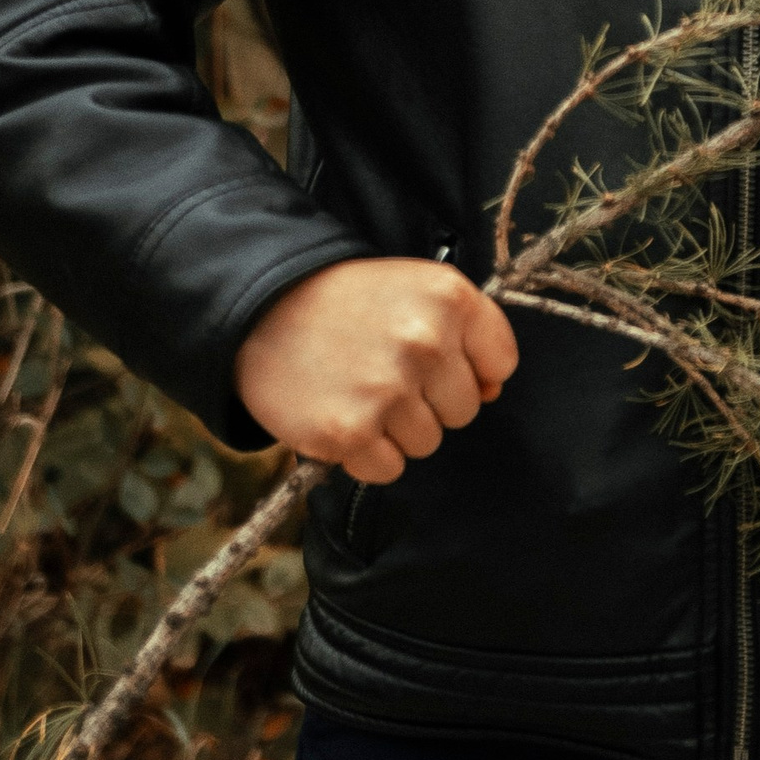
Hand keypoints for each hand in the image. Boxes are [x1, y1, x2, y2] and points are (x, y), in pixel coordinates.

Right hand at [234, 258, 518, 483]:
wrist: (259, 307)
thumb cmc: (346, 301)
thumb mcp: (415, 290)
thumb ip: (465, 334)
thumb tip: (492, 390)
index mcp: (450, 297)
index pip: (501, 362)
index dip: (470, 366)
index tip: (432, 356)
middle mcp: (425, 342)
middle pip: (464, 409)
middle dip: (429, 399)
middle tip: (381, 370)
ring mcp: (387, 390)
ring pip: (427, 442)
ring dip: (395, 428)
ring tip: (356, 388)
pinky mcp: (348, 432)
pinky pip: (387, 469)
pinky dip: (365, 453)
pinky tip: (340, 414)